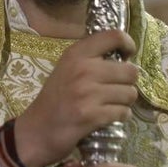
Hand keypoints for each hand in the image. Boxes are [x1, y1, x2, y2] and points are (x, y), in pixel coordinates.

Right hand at [15, 30, 138, 166]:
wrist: (37, 130)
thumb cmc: (55, 98)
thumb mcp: (66, 68)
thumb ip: (90, 58)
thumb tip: (124, 56)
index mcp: (76, 53)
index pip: (114, 36)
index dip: (128, 44)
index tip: (126, 56)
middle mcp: (83, 69)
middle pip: (130, 71)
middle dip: (129, 83)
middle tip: (118, 88)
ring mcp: (87, 93)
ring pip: (130, 94)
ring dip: (125, 101)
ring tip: (112, 104)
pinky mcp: (91, 115)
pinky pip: (123, 112)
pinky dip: (120, 116)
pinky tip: (109, 116)